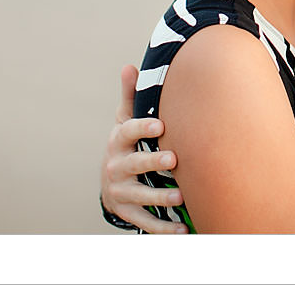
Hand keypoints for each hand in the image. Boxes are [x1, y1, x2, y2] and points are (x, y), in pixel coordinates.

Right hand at [100, 65, 188, 232]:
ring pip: (140, 195)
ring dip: (161, 197)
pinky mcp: (127, 212)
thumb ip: (130, 97)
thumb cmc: (127, 145)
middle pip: (134, 164)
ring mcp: (121, 192)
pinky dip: (163, 227)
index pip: (128, 131)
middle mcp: (116, 167)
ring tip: (181, 195)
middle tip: (174, 159)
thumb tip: (130, 66)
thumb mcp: (125, 122)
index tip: (161, 124)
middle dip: (153, 162)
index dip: (142, 128)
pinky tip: (183, 228)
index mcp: (118, 141)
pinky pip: (145, 222)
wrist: (111, 183)